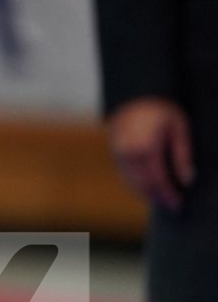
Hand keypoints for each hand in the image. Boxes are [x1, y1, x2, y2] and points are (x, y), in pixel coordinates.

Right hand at [108, 96, 194, 210]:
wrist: (134, 94)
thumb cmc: (161, 110)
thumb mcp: (179, 128)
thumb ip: (182, 155)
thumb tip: (187, 181)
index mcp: (146, 149)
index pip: (158, 180)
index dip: (169, 195)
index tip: (178, 204)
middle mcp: (129, 154)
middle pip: (143, 185)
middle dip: (158, 198)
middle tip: (172, 207)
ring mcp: (119, 153)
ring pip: (131, 182)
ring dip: (146, 194)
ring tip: (161, 200)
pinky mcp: (114, 152)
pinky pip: (125, 174)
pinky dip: (136, 184)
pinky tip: (147, 188)